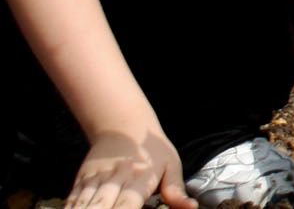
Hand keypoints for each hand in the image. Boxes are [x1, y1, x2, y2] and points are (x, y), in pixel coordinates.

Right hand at [66, 119, 191, 208]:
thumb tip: (191, 207)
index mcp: (139, 178)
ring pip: (83, 203)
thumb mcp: (171, 165)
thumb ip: (176, 191)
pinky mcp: (81, 179)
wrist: (124, 123)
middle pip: (101, 206)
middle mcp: (115, 178)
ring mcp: (95, 178)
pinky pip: (73, 199)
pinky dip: (72, 207)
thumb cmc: (152, 150)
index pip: (128, 205)